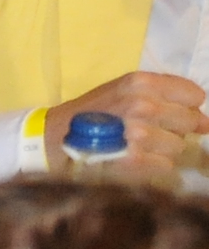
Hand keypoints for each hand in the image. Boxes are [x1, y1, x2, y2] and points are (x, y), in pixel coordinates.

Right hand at [45, 71, 203, 177]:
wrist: (55, 138)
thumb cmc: (93, 112)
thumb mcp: (123, 90)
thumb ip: (164, 97)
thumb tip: (206, 123)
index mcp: (140, 82)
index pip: (194, 96)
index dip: (184, 106)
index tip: (169, 112)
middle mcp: (142, 105)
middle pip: (190, 121)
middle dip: (175, 128)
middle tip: (150, 131)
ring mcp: (139, 134)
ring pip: (179, 146)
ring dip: (163, 149)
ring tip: (138, 145)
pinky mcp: (135, 160)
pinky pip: (166, 165)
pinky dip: (153, 165)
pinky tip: (133, 158)